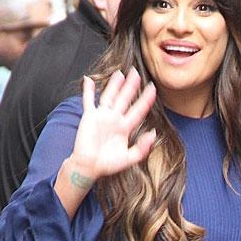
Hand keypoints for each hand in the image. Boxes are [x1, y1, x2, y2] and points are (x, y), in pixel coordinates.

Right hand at [68, 69, 157, 184]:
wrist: (89, 167)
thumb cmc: (107, 164)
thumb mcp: (129, 158)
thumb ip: (142, 148)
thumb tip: (153, 134)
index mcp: (125, 128)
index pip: (138, 110)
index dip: (145, 99)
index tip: (153, 88)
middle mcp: (114, 119)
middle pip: (125, 98)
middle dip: (131, 86)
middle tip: (137, 73)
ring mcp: (102, 116)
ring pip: (110, 96)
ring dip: (114, 85)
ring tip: (120, 73)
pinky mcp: (89, 117)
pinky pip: (88, 100)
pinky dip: (87, 90)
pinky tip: (87, 79)